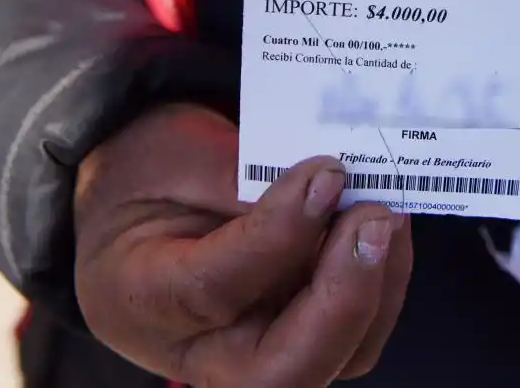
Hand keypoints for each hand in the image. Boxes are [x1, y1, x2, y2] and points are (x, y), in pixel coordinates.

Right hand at [73, 103, 411, 386]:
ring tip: (384, 211)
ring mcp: (253, 352)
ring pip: (334, 358)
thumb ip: (238, 176)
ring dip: (376, 286)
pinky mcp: (298, 336)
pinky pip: (354, 334)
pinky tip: (383, 225)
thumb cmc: (145, 176)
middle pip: (282, 371)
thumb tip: (323, 187)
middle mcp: (199, 349)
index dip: (279, 234)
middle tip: (373, 218)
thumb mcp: (174, 153)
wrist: (135, 203)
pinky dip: (381, 282)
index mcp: (141, 299)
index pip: (214, 289)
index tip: (325, 175)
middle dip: (343, 298)